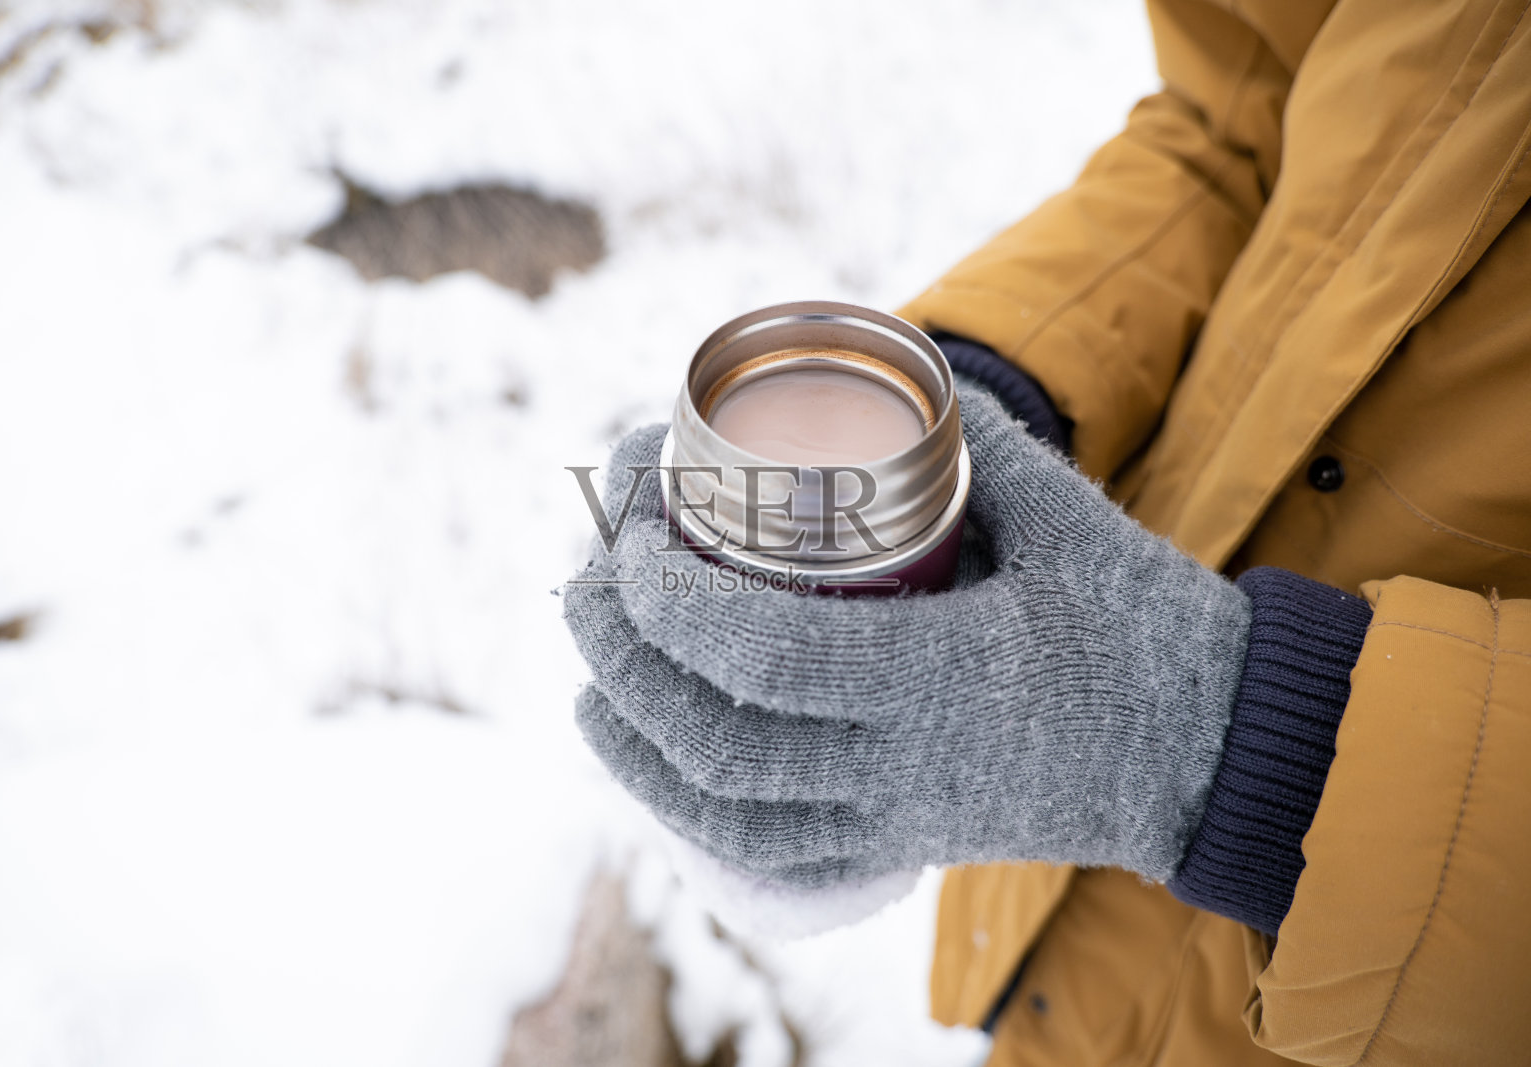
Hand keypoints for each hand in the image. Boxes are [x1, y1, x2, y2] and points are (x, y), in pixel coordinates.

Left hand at [563, 383, 1250, 889]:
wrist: (1213, 758)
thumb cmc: (1150, 631)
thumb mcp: (1072, 522)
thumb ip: (977, 449)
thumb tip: (891, 383)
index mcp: (947, 680)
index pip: (766, 656)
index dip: (672, 599)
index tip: (632, 532)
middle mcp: (907, 767)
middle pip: (718, 736)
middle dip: (626, 656)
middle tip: (587, 579)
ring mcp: (897, 820)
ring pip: (726, 810)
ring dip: (632, 743)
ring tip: (588, 669)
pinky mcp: (898, 847)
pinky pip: (770, 856)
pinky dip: (689, 816)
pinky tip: (646, 763)